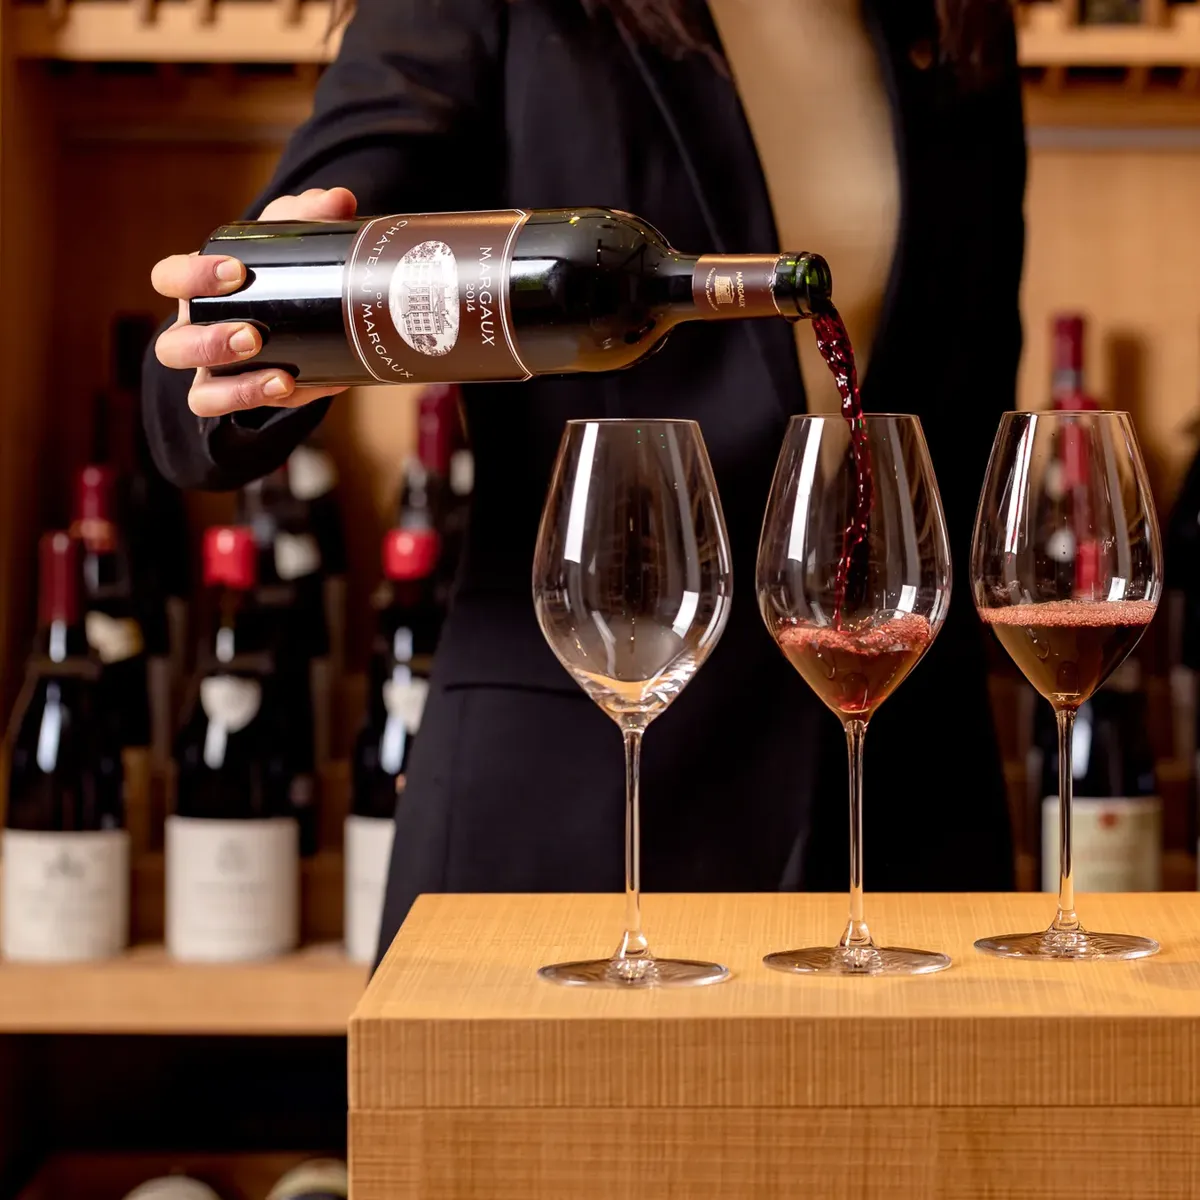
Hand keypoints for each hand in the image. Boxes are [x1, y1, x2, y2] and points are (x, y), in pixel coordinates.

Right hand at [152, 187, 357, 417]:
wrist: (299, 319)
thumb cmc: (278, 273)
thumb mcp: (289, 241)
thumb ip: (310, 216)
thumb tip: (339, 200)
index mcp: (198, 288)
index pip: (169, 278)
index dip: (192, 277)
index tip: (235, 271)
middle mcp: (195, 332)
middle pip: (173, 346)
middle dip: (210, 343)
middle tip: (253, 334)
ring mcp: (213, 373)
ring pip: (198, 390)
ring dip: (233, 384)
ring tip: (278, 375)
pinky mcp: (239, 399)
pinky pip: (237, 414)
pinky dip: (262, 404)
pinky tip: (294, 388)